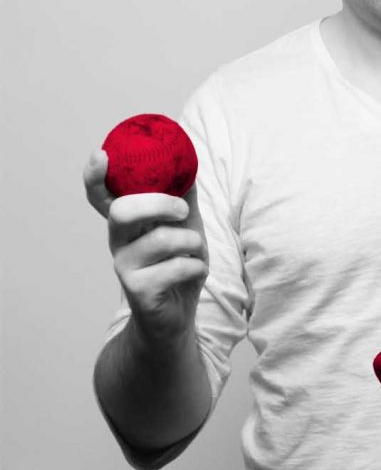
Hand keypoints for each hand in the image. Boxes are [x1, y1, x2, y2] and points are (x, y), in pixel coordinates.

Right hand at [83, 149, 208, 341]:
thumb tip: (188, 159)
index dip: (95, 176)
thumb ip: (183, 195)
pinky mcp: (138, 291)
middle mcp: (118, 241)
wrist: (177, 315)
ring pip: (158, 240)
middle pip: (123, 211)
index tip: (102, 155)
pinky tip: (196, 271)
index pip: (100, 196)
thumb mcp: (186, 225)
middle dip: (159, 203)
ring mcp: (125, 267)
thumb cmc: (179, 263)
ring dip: (191, 242)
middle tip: (183, 211)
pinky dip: (196, 266)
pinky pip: (175, 268)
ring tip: (196, 250)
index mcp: (127, 222)